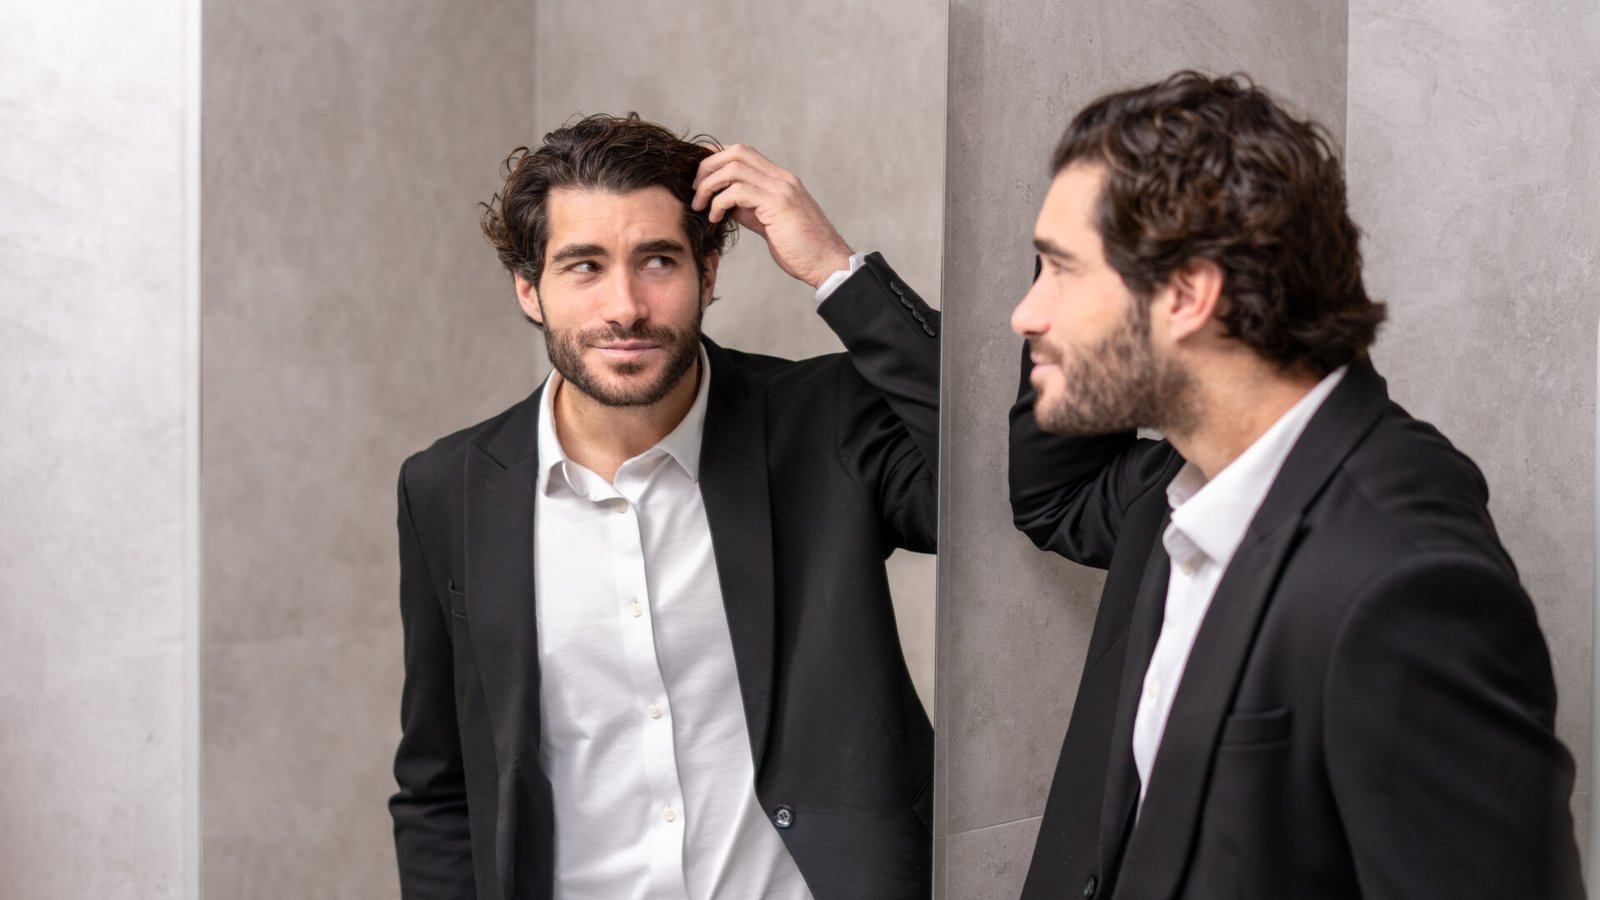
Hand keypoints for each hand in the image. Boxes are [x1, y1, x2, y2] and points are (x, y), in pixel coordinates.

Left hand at [692, 144, 853, 289]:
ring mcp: (781, 189)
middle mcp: (781, 178)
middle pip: (735, 151)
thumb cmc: (801, 249)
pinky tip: (716, 218)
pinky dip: (719, 202)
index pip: (742, 153)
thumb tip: (723, 202)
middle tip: (695, 191)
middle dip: (707, 167)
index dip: (715, 159)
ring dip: (709, 185)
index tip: (698, 179)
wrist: (827, 264)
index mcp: (780, 180)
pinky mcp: (778, 204)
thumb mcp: (769, 223)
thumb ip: (749, 208)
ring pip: (733, 168)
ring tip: (700, 205)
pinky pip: (738, 191)